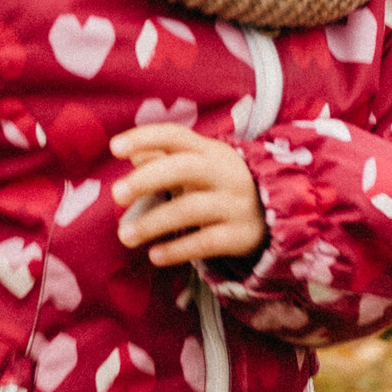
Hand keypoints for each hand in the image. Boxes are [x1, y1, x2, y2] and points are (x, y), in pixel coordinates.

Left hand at [109, 125, 266, 267]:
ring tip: (125, 235)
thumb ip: (164, 158)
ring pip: (191, 209)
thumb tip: (131, 153)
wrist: (276, 212)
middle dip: (147, 179)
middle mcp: (223, 172)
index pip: (175, 136)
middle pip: (184, 168)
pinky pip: (206, 242)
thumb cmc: (220, 184)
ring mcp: (234, 204)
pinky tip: (155, 255)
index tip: (115, 148)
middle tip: (117, 194)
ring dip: (154, 222)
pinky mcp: (240, 235)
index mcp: (209, 150)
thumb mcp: (198, 165)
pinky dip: (178, 250)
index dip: (145, 137)